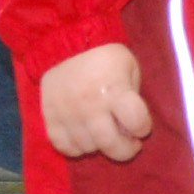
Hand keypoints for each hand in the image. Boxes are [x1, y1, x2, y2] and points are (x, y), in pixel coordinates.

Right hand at [39, 42, 151, 162]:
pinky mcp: (50, 117)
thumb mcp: (129, 67)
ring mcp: (68, 113)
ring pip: (88, 147)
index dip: (143, 128)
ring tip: (105, 134)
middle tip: (129, 144)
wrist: (66, 43)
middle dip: (125, 150)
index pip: (135, 122)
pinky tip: (85, 137)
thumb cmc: (104, 57)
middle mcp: (90, 105)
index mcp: (114, 90)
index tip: (141, 127)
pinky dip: (76, 148)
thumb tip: (129, 127)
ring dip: (101, 146)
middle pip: (110, 144)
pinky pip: (64, 146)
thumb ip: (132, 97)